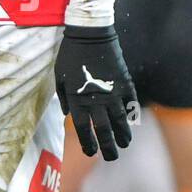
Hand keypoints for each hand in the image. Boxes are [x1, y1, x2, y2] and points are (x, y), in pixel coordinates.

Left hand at [55, 24, 137, 160]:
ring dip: (122, 135)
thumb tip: (70, 114)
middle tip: (111, 157)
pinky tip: (131, 124)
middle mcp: (96, 100)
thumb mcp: (60, 78)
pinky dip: (131, 115)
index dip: (88, 143)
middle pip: (104, 130)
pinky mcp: (124, 83)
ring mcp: (113, 92)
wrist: (91, 35)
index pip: (84, 129)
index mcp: (78, 99)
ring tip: (124, 145)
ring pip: (120, 121)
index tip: (91, 152)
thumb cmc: (70, 55)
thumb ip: (65, 98)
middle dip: (108, 147)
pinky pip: (130, 103)